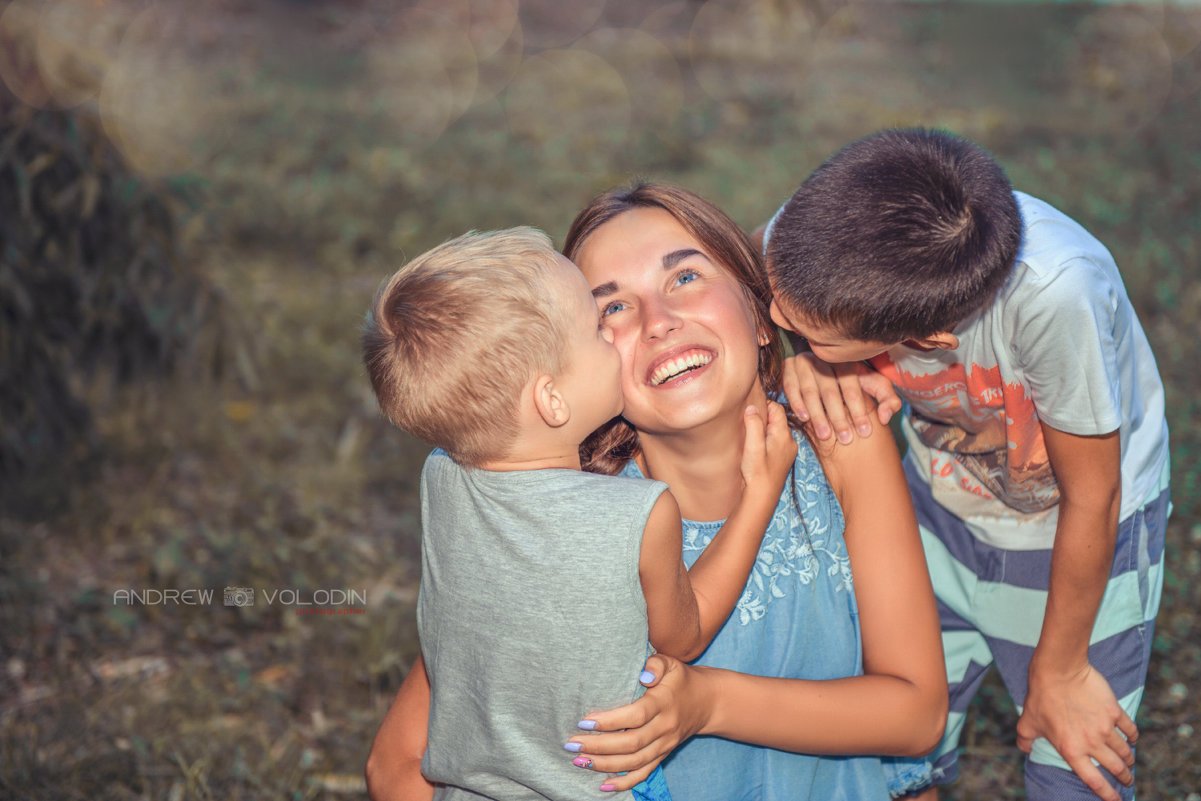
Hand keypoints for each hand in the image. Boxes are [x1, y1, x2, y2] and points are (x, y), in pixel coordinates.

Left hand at [565, 654, 710, 791]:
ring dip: (605, 765)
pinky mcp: (663, 755)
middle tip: (572, 744)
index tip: (585, 722)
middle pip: (631, 743)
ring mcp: (664, 744)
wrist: (708, 702)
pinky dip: (624, 782)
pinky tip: (603, 786)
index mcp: (663, 703)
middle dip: (599, 746)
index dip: (610, 721)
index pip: (636, 716)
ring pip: (634, 761)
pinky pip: (644, 773)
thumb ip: (655, 664)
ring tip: (579, 761)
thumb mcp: (671, 663)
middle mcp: (665, 727)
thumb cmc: (680, 679)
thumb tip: (643, 675)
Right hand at [740, 400, 797, 495]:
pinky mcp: (782, 458)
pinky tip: (755, 448)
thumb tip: (752, 407)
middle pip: (777, 418)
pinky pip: (775, 440)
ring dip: (763, 429)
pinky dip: (765, 439)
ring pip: (775, 429)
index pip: (777, 408)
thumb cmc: (757, 474)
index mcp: (784, 435)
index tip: (748, 410)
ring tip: (750, 436)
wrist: (761, 498)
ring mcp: (787, 450)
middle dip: (762, 417)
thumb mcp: (753, 447)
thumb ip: (753, 424)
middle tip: (747, 422)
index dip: (762, 406)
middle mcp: (789, 441)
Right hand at [781, 354, 900, 442]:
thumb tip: (884, 416)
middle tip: (846, 439)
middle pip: (831, 391)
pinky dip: (797, 404)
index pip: (853, 388)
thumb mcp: (874, 385)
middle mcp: (824, 360)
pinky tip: (805, 419)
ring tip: (826, 436)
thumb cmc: (850, 381)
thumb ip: (888, 399)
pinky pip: (791, 387)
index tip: (865, 432)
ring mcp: (804, 363)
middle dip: (838, 418)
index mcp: (846, 362)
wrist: (820, 365)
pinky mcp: (789, 368)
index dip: (859, 411)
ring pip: (810, 391)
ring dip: (818, 415)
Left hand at [1016, 661, 1137, 800]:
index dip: (1108, 794)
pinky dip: (1133, 737)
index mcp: (1071, 750)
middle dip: (1124, 777)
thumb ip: (1025, 739)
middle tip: (1127, 780)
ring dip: (1129, 759)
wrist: (1059, 671)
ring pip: (1125, 751)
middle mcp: (1092, 743)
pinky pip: (1130, 730)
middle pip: (1116, 768)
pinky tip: (1132, 738)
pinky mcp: (1114, 711)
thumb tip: (1024, 749)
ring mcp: (1105, 727)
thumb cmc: (1041, 697)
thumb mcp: (1027, 722)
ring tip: (1129, 762)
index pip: (1094, 781)